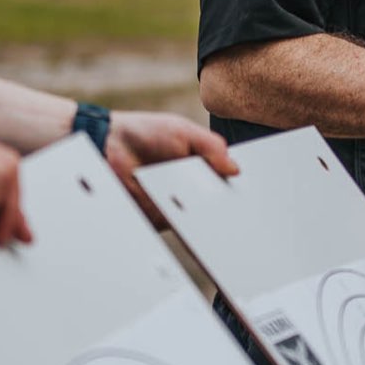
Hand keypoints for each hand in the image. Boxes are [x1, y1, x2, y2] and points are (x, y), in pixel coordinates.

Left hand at [105, 111, 237, 226]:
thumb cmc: (144, 133)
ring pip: (202, 221)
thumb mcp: (183, 131)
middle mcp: (193, 188)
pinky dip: (190, 231)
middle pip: (220, 205)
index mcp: (202, 166)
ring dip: (214, 224)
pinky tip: (203, 232)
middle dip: (232, 211)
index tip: (257, 197)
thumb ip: (211, 147)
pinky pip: (180, 229)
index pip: (228, 182)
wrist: (107, 147)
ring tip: (231, 229)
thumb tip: (236, 169)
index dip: (242, 190)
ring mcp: (178, 206)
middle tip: (247, 217)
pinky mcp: (161, 220)